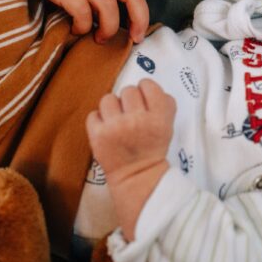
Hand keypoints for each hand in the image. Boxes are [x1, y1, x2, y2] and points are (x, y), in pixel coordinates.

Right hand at [0, 0, 148, 42]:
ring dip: (109, 27)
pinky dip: (82, 25)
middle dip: (139, 19)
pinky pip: (81, 11)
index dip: (142, 11)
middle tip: (134, 39)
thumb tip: (105, 9)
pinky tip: (76, 29)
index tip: (139, 30)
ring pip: (108, 6)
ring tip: (100, 38)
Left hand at [86, 79, 175, 237]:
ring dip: (112, 108)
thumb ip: (164, 103)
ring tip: (116, 120)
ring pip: (108, 99)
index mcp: (158, 117)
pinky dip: (98, 121)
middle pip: (128, 90)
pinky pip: (93, 114)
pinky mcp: (97, 136)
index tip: (144, 102)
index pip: (148, 85)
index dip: (145, 91)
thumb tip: (147, 87)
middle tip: (131, 114)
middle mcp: (137, 120)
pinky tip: (106, 129)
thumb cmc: (152, 148)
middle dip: (129, 101)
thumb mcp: (168, 125)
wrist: (136, 176)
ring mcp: (115, 127)